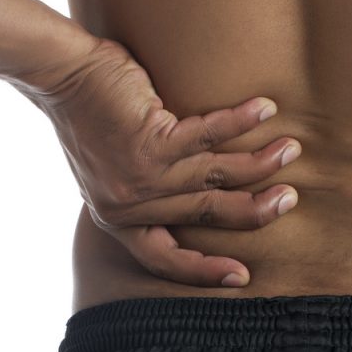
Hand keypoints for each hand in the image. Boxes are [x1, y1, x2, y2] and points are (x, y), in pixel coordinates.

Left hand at [10, 38, 300, 287]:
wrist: (61, 75)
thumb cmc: (90, 116)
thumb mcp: (111, 170)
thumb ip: (147, 189)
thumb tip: (197, 192)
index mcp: (119, 219)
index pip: (163, 258)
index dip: (203, 270)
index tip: (241, 276)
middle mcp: (130, 205)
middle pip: (205, 214)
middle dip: (254, 211)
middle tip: (288, 200)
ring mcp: (140, 176)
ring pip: (214, 177)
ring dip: (259, 163)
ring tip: (290, 149)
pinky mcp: (150, 142)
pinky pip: (208, 135)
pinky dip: (240, 122)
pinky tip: (264, 110)